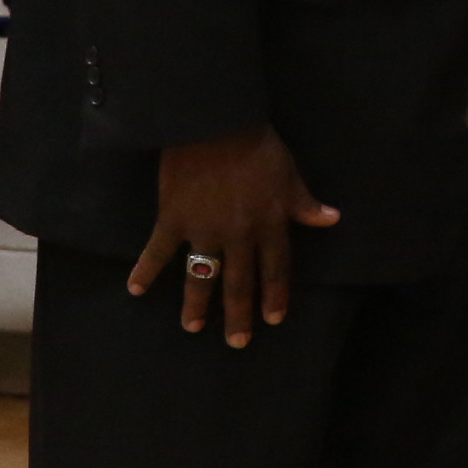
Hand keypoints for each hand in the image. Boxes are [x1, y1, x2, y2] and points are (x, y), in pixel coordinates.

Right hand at [128, 126, 339, 346]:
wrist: (214, 124)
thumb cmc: (258, 146)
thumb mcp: (289, 174)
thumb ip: (305, 202)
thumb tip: (332, 220)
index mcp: (270, 223)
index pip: (276, 267)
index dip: (276, 294)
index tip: (274, 320)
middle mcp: (238, 235)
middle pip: (240, 281)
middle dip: (240, 314)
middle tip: (238, 343)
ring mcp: (203, 231)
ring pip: (202, 276)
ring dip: (198, 304)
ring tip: (193, 328)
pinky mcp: (172, 221)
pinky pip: (157, 252)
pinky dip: (145, 270)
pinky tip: (136, 290)